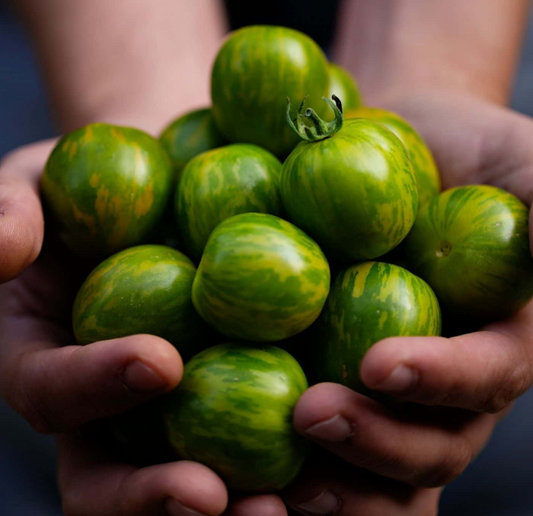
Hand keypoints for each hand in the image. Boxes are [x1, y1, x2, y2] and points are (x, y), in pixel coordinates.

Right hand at [0, 142, 280, 515]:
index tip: (159, 362)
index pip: (53, 391)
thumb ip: (10, 212)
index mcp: (48, 359)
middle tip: (210, 498)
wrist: (159, 184)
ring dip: (224, 506)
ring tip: (275, 510)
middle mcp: (103, 403)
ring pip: (181, 475)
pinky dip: (278, 462)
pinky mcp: (225, 392)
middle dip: (152, 497)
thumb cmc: (89, 187)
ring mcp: (164, 407)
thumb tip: (4, 248)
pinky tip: (324, 460)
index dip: (93, 385)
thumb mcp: (36, 184)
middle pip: (108, 476)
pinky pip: (244, 440)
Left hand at [274, 93, 532, 515]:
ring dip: (326, 482)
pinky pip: (306, 437)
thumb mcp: (516, 161)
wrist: (388, 153)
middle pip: (424, 445)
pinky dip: (277, 461)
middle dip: (374, 443)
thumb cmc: (459, 153)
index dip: (440, 380)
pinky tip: (232, 462)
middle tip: (310, 416)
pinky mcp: (321, 376)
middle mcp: (440, 385)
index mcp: (492, 342)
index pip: (482, 378)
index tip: (380, 362)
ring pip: (368, 467)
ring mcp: (381, 391)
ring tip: (270, 480)